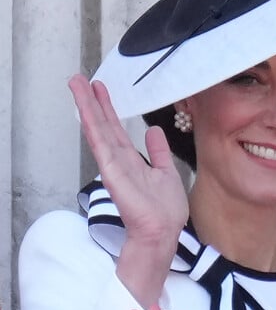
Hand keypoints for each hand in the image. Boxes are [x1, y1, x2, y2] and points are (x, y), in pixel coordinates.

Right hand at [69, 75, 189, 305]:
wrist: (162, 231)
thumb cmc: (165, 211)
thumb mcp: (166, 172)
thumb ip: (158, 152)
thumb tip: (153, 131)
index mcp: (132, 161)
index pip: (116, 129)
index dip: (108, 109)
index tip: (100, 89)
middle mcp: (119, 160)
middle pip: (102, 125)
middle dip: (92, 101)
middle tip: (79, 78)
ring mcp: (113, 165)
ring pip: (97, 128)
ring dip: (86, 105)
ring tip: (76, 83)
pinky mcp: (111, 170)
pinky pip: (100, 142)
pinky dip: (91, 124)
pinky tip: (84, 108)